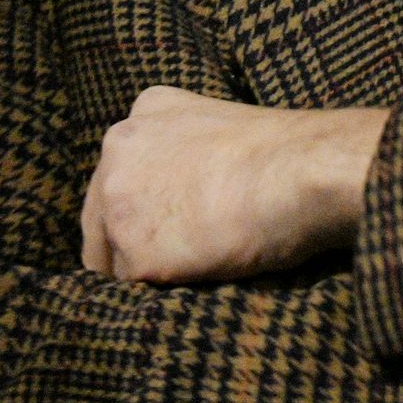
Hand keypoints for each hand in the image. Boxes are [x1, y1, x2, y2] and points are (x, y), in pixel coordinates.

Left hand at [81, 87, 383, 285]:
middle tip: (171, 262)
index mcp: (143, 114)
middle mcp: (117, 150)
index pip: (119, 175)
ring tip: (193, 270)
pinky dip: (164, 289)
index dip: (141, 207)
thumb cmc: (286, 154)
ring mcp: (119, 201)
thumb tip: (190, 190)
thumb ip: (188, 150)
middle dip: (128, 241)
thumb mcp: (222, 126)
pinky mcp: (135, 251)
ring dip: (146, 268)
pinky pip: (136, 288)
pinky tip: (198, 279)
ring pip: (113, 255)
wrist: (302, 171)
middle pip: (100, 216)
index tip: (167, 225)